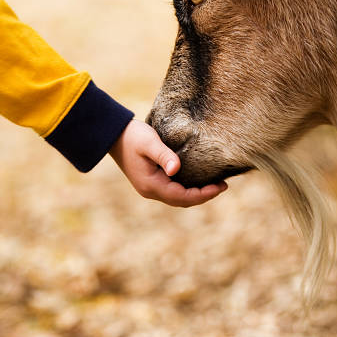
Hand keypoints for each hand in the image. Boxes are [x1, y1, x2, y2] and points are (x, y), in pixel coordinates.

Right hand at [109, 119, 227, 206]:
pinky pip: (172, 191)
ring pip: (177, 197)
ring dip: (196, 194)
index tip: (220, 186)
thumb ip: (163, 155)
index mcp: (151, 185)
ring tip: (214, 185)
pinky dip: (187, 189)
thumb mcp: (149, 142)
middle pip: (182, 201)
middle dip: (203, 196)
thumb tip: (176, 169)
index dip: (203, 194)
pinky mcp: (150, 181)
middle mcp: (150, 190)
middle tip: (223, 185)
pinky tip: (198, 180)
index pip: (182, 197)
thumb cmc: (132, 135)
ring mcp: (149, 187)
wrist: (113, 134)